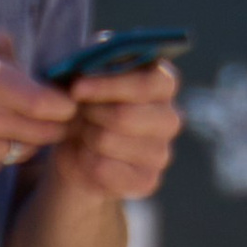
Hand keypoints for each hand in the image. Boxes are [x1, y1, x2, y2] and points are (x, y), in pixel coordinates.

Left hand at [50, 60, 182, 202]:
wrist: (78, 146)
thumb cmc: (87, 101)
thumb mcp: (87, 76)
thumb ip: (92, 66)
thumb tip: (84, 71)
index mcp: (164, 83)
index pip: (144, 84)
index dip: (107, 85)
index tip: (76, 88)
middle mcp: (170, 118)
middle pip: (124, 116)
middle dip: (91, 112)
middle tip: (78, 110)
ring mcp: (162, 153)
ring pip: (107, 141)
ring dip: (84, 135)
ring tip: (83, 131)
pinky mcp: (147, 180)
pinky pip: (103, 169)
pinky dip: (85, 160)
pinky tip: (87, 154)